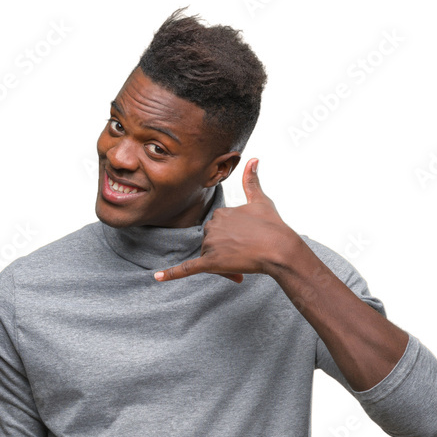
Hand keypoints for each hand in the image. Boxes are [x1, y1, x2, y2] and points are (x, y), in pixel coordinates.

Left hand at [153, 158, 292, 283]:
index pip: (219, 229)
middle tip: (247, 255)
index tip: (248, 242)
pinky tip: (157, 278)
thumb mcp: (261, 201)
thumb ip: (252, 181)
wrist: (279, 249)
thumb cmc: (273, 226)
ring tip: (242, 265)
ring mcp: (211, 244)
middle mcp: (212, 226)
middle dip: (226, 252)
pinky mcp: (210, 262)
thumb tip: (253, 159)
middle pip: (212, 243)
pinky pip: (187, 268)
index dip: (232, 238)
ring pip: (208, 257)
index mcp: (220, 212)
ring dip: (222, 264)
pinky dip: (171, 274)